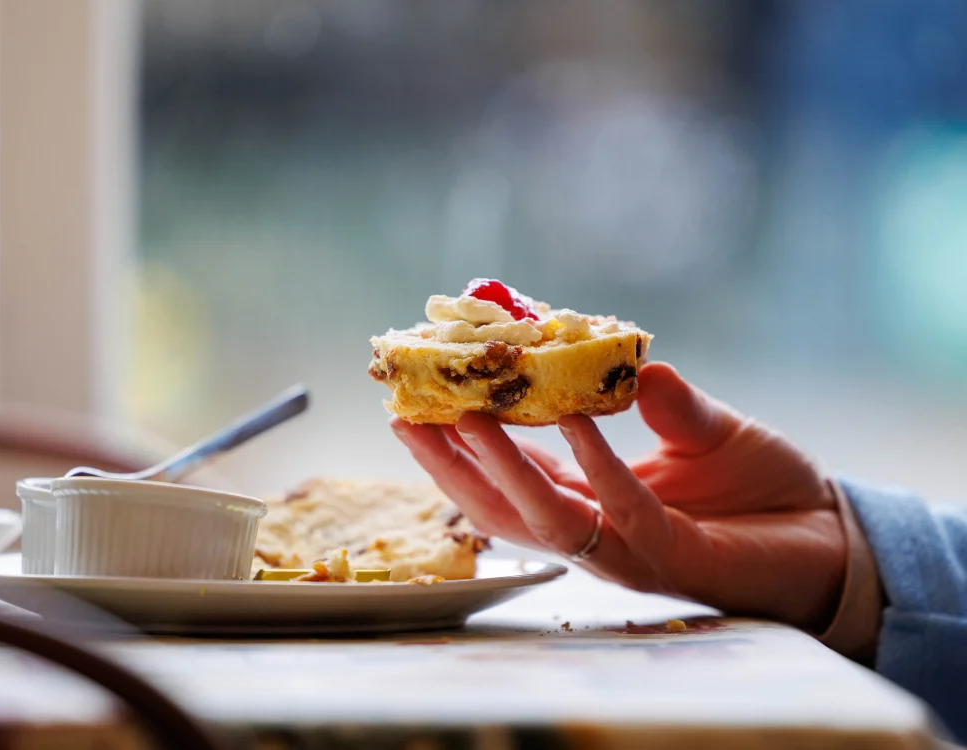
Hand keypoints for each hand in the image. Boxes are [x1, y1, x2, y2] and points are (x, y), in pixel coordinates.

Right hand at [391, 362, 845, 630]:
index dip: (463, 445)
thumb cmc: (763, 487)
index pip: (511, 475)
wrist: (832, 534)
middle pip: (503, 507)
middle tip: (407, 414)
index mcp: (593, 501)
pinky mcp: (672, 559)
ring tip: (462, 415)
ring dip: (499, 468)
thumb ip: (668, 402)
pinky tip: (572, 418)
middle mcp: (598, 533)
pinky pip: (620, 510)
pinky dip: (594, 463)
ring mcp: (629, 552)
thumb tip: (634, 360)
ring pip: (543, 520)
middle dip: (451, 465)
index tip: (421, 401)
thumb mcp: (708, 429)